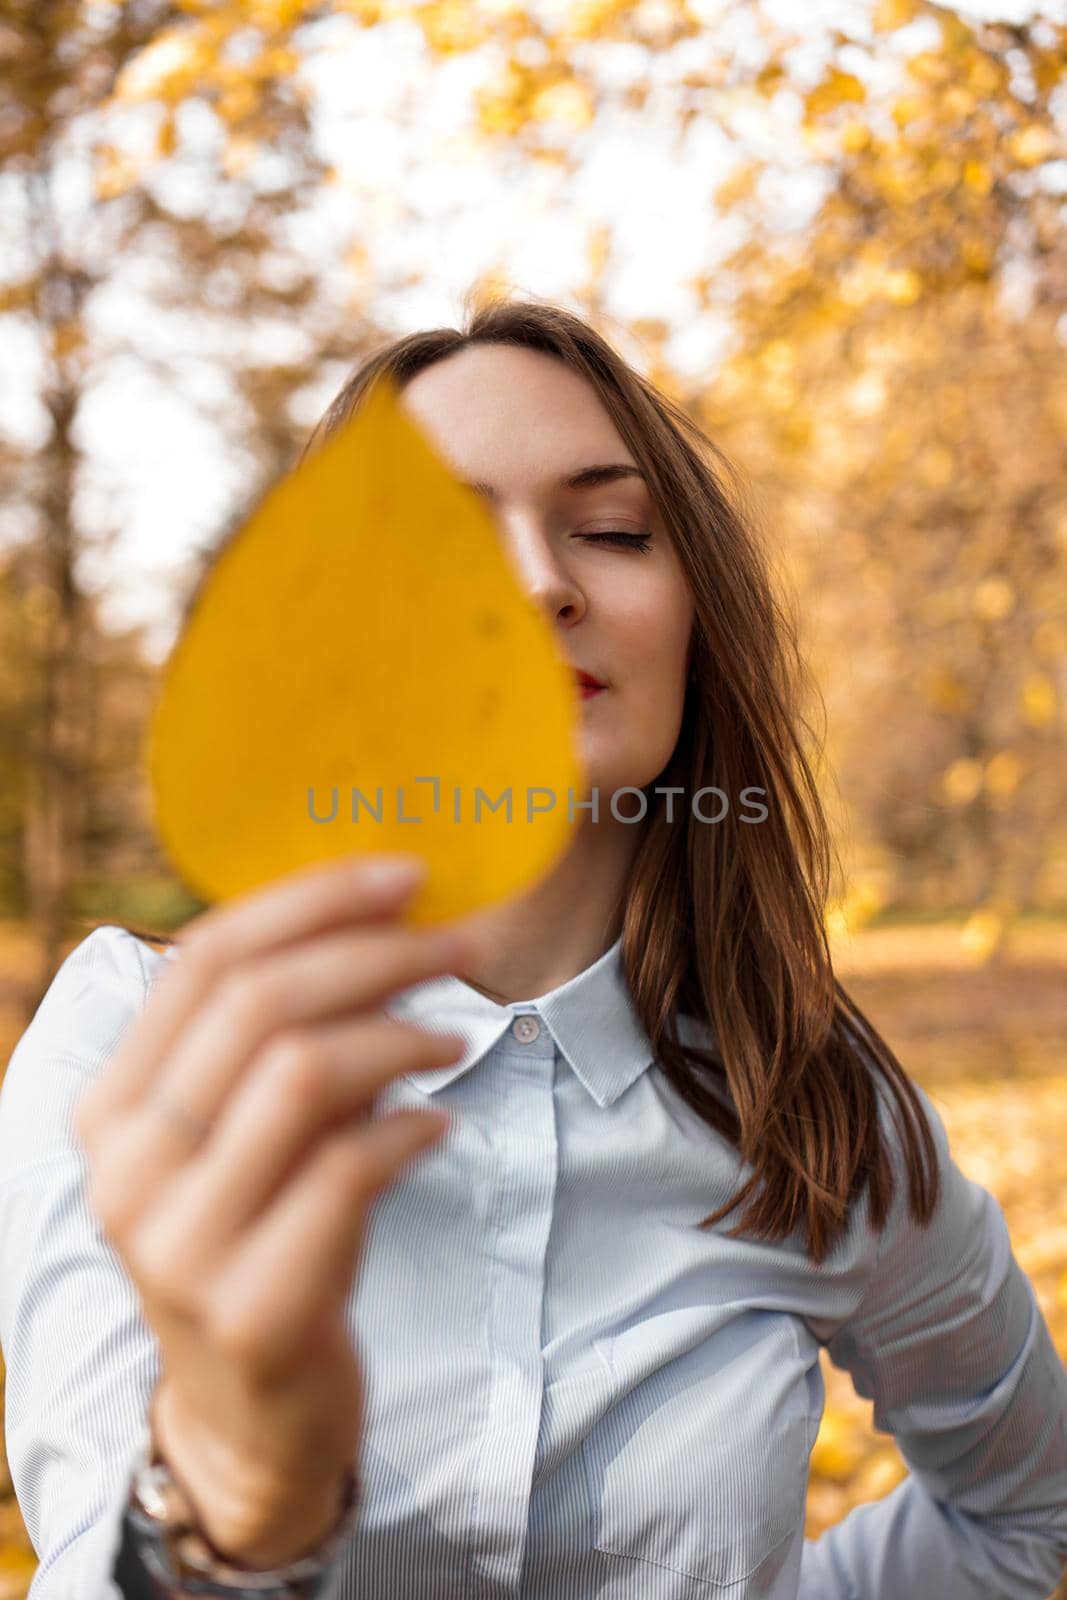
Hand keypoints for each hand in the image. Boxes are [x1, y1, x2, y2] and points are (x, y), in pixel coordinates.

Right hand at [74, 854, 474, 1568]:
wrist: (248, 1415)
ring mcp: (181, 1243)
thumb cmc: (261, 1237)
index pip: (205, 958)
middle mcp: (127, 1167)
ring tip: (456, 1040)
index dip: (312, 900)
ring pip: (305, 1073)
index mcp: (113, 1105)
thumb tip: (384, 924)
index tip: (405, 876)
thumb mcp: (242, 1135)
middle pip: (259, 1004)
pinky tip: (439, 1126)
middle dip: (376, 955)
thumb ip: (276, 1043)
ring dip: (402, 1035)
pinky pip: (350, 1172)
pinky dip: (411, 1130)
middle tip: (459, 947)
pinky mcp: (253, 1306)